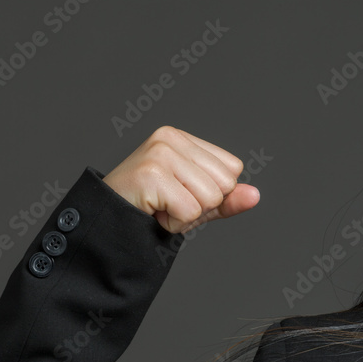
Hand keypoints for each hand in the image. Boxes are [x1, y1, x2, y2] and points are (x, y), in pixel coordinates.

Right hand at [102, 126, 259, 232]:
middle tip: (168, 203)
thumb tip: (256, 195)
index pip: (232, 169)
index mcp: (183, 138)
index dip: (213, 192)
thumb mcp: (197, 204)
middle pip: (225, 184)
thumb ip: (228, 200)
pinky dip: (174, 223)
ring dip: (187, 215)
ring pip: (210, 198)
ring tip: (160, 206)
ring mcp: (160, 153)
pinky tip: (152, 212)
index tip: (180, 194)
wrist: (106, 223)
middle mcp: (170, 138)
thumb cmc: (150, 209)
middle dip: (201, 205)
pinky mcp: (152, 174)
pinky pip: (190, 211)